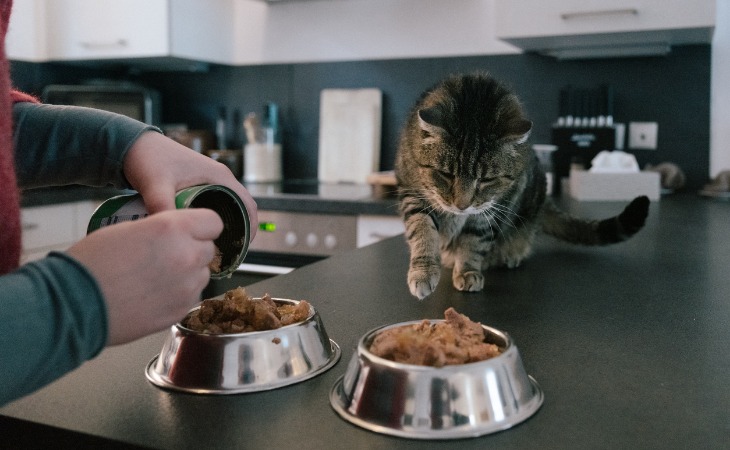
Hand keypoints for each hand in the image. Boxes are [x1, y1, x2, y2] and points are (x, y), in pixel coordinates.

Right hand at [66, 209, 222, 344]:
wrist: (76, 303)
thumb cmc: (93, 262)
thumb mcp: (130, 227)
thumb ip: (163, 229)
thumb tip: (177, 234)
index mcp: (174, 228)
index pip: (214, 222)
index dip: (202, 226)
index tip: (191, 230)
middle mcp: (187, 256)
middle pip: (209, 249)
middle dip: (193, 249)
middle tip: (167, 254)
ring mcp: (187, 286)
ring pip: (203, 274)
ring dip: (189, 273)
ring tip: (157, 276)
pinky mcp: (181, 310)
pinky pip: (192, 296)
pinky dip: (179, 294)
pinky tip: (154, 293)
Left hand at [122, 131, 257, 239]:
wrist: (133, 144)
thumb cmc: (148, 158)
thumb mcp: (156, 185)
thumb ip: (162, 207)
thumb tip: (170, 233)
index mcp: (219, 176)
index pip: (248, 205)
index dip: (250, 227)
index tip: (243, 248)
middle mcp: (219, 177)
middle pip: (242, 208)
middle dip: (240, 231)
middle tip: (228, 254)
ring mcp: (210, 181)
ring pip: (229, 208)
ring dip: (228, 226)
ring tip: (217, 248)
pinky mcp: (199, 185)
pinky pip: (217, 205)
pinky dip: (216, 220)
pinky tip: (203, 234)